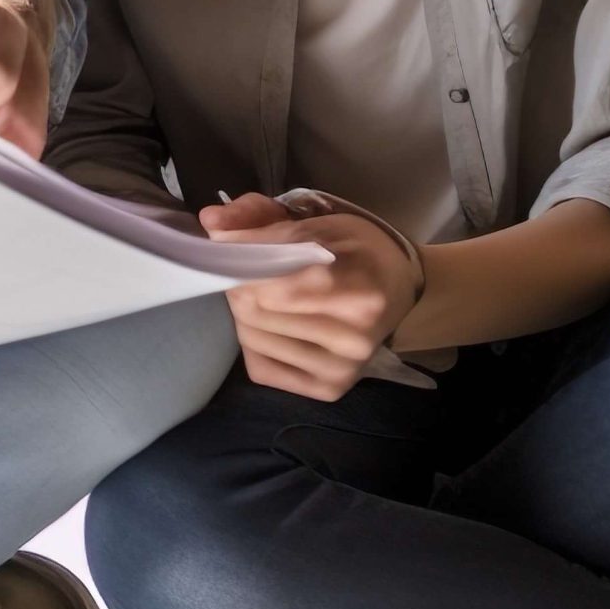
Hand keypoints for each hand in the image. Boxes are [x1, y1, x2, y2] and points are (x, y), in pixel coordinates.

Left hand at [201, 191, 424, 401]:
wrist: (398, 287)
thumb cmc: (356, 250)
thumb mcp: (318, 222)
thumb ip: (261, 219)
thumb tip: (211, 223)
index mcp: (359, 289)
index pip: (275, 283)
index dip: (242, 263)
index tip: (234, 248)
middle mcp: (354, 338)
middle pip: (259, 310)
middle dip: (239, 285)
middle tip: (247, 271)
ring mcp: (342, 370)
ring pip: (253, 338)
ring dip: (244, 313)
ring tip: (261, 296)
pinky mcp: (328, 390)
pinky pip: (260, 368)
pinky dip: (253, 343)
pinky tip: (270, 326)